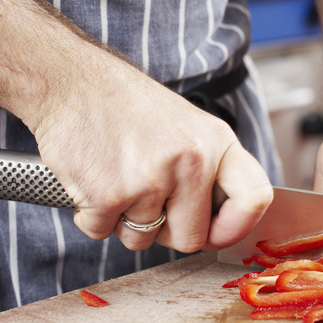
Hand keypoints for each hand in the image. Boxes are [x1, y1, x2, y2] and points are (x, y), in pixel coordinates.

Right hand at [29, 52, 271, 252]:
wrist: (68, 81)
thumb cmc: (123, 104)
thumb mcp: (185, 123)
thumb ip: (208, 169)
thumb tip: (220, 225)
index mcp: (215, 142)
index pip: (254, 198)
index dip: (235, 227)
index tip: (215, 233)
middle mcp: (190, 161)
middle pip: (190, 238)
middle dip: (164, 231)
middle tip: (144, 199)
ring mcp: (150, 181)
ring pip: (141, 241)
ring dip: (123, 222)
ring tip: (115, 177)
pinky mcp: (109, 196)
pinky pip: (102, 233)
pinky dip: (91, 216)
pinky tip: (91, 179)